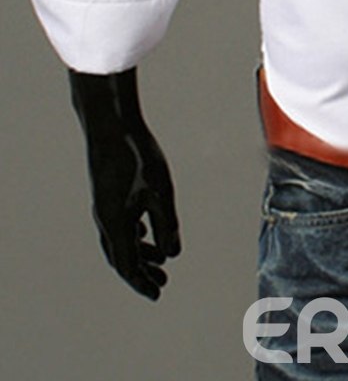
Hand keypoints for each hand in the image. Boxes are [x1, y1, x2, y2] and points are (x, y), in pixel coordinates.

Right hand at [84, 122, 181, 299]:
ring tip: (159, 260)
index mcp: (115, 224)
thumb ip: (167, 224)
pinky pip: (119, 223)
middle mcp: (105, 219)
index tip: (157, 295)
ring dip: (138, 252)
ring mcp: (104, 206)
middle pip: (122, 256)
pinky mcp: (107, 193)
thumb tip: (173, 254)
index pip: (127, 265)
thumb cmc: (137, 156)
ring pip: (120, 239)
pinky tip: (145, 230)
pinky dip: (133, 233)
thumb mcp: (160, 191)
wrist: (111, 124)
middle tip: (161, 284)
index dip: (142, 282)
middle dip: (142, 271)